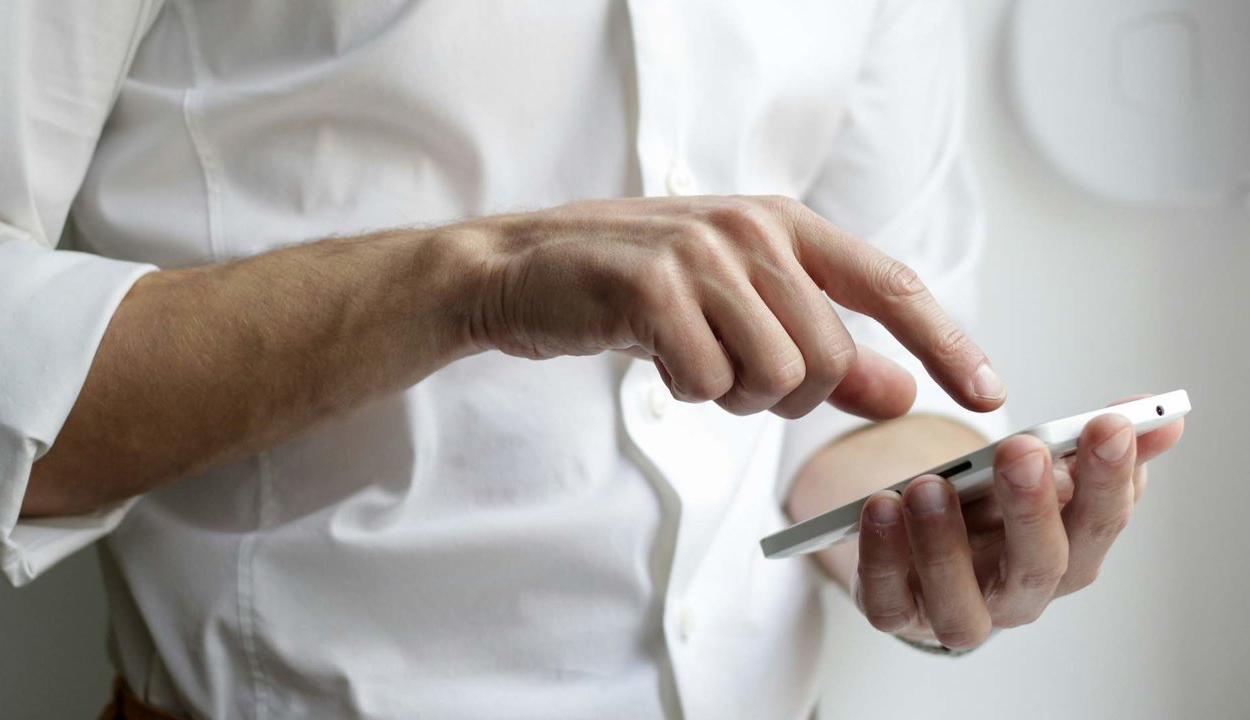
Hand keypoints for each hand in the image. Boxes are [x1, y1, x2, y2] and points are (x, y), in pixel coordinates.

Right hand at [462, 195, 1005, 419]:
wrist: (524, 269)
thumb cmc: (637, 288)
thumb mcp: (739, 308)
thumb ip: (824, 348)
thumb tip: (901, 393)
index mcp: (785, 224)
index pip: (890, 286)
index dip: (946, 343)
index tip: (988, 394)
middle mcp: (752, 229)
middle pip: (829, 357)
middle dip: (787, 394)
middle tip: (731, 373)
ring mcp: (702, 254)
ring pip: (775, 376)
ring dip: (733, 395)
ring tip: (691, 358)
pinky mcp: (652, 288)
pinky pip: (708, 382)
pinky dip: (686, 392)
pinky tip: (655, 356)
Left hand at [850, 398, 1184, 648]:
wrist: (922, 546)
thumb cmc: (990, 510)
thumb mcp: (1039, 471)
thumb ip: (1091, 445)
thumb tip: (1163, 414)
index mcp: (1067, 554)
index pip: (1100, 522)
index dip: (1109, 477)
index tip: (1108, 424)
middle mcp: (1019, 594)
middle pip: (1039, 566)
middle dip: (1033, 507)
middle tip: (1022, 451)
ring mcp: (956, 611)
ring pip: (961, 602)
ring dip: (945, 543)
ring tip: (929, 485)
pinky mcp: (897, 614)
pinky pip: (888, 601)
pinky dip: (882, 558)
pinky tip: (879, 508)